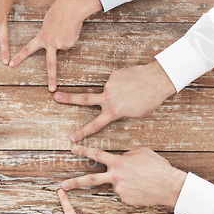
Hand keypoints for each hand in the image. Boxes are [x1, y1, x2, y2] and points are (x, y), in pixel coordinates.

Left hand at [10, 0, 101, 91]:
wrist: (72, 6)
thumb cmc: (58, 11)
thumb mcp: (47, 22)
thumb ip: (46, 34)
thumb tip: (54, 44)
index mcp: (42, 37)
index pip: (28, 49)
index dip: (19, 57)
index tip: (11, 64)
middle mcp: (51, 43)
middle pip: (51, 64)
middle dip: (52, 78)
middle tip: (52, 89)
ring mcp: (61, 44)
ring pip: (63, 46)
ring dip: (64, 37)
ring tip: (65, 27)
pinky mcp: (71, 43)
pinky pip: (69, 42)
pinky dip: (71, 36)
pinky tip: (71, 28)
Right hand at [54, 60, 175, 141]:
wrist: (157, 80)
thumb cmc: (150, 100)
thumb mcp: (135, 114)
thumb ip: (120, 112)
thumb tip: (114, 109)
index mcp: (113, 112)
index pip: (94, 125)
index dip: (81, 133)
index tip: (71, 137)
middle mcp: (108, 98)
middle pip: (83, 99)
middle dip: (68, 98)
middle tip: (55, 96)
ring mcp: (110, 85)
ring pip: (110, 90)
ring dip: (120, 91)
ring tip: (134, 90)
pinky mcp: (114, 75)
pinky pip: (116, 81)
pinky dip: (123, 83)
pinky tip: (133, 82)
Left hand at [62, 145, 186, 208]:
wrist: (169, 186)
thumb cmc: (157, 167)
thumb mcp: (141, 153)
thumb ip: (127, 154)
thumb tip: (121, 157)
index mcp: (118, 162)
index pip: (97, 155)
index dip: (84, 150)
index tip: (72, 148)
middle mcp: (115, 176)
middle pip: (90, 180)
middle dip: (74, 183)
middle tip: (62, 186)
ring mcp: (119, 190)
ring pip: (114, 185)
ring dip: (122, 183)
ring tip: (136, 181)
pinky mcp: (125, 200)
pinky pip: (123, 194)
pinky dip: (130, 190)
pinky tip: (142, 189)